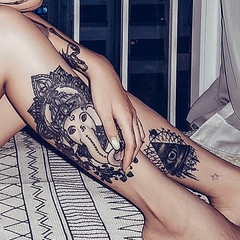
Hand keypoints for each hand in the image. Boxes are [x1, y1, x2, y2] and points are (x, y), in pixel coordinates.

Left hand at [85, 53, 144, 173]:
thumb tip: (115, 146)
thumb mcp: (102, 113)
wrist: (102, 72)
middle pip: (138, 139)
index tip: (124, 166)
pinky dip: (135, 135)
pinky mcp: (128, 107)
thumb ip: (109, 130)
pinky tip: (130, 137)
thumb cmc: (101, 90)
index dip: (128, 156)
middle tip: (126, 163)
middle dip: (134, 153)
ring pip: (139, 132)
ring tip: (129, 154)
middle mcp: (132, 115)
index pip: (131, 143)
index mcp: (126, 118)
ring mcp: (131, 110)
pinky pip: (136, 125)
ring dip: (136, 145)